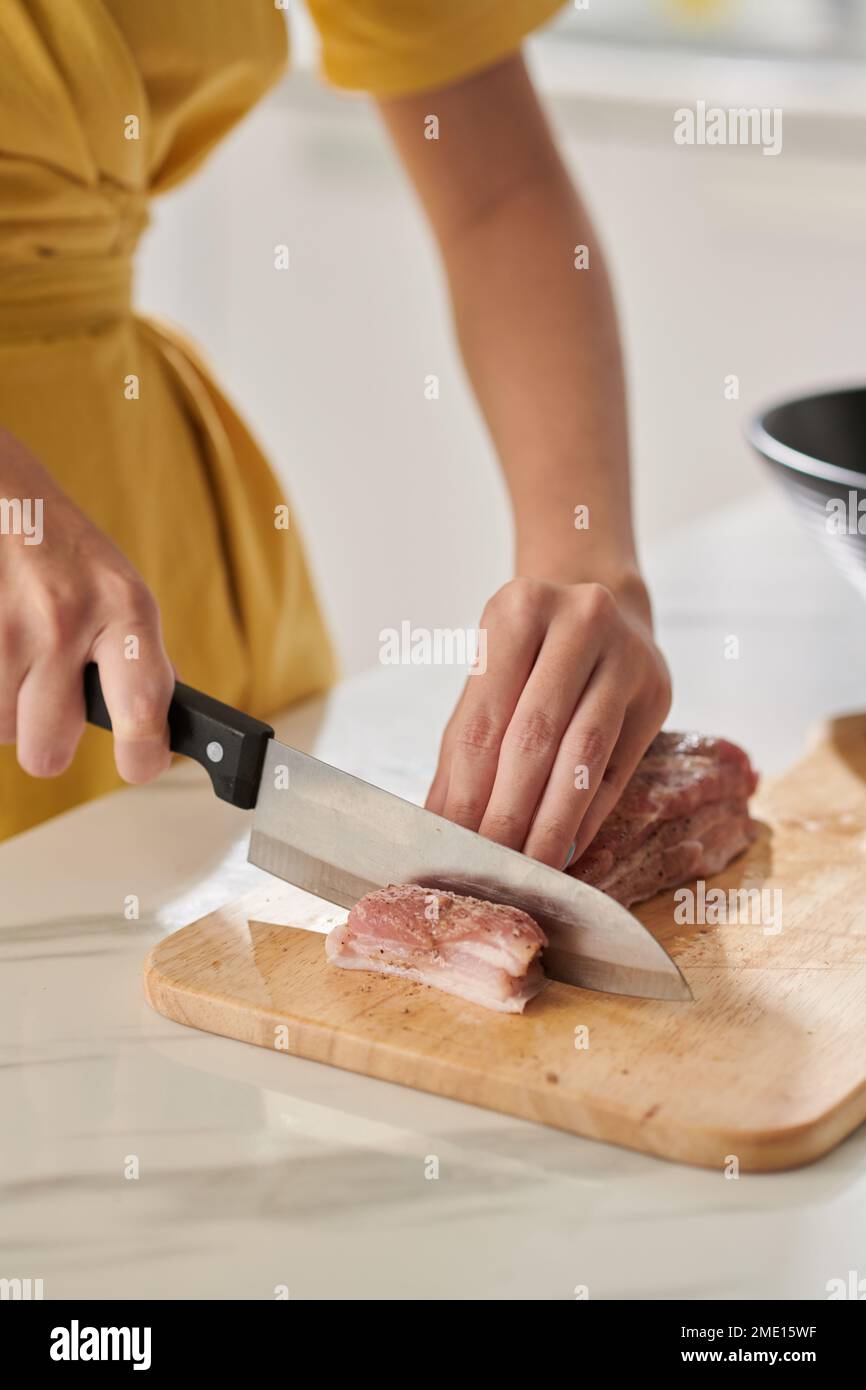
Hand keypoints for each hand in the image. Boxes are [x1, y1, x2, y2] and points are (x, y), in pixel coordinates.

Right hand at [0, 429, 173, 782]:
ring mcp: (4, 630)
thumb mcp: (116, 586)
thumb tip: (156, 725)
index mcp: (124, 608)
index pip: (143, 713)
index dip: (143, 757)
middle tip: (45, 700)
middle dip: (43, 737)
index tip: (140, 765)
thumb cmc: (57, 543)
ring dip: (4, 704)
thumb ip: (136, 655)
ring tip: (13, 650)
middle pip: (46, 752)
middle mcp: (65, 620)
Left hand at [425, 576, 670, 868]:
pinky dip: (589, 814)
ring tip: (529, 866)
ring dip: (552, 822)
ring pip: (583, 755)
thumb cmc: (535, 651)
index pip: (482, 720)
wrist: (608, 606)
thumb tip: (441, 820)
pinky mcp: (658, 691)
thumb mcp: (493, 672)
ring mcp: (626, 654)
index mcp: (518, 610)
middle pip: (533, 738)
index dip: (465, 790)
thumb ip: (467, 742)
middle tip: (489, 864)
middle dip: (507, 813)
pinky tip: (567, 846)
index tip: (451, 842)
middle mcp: (578, 621)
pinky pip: (618, 767)